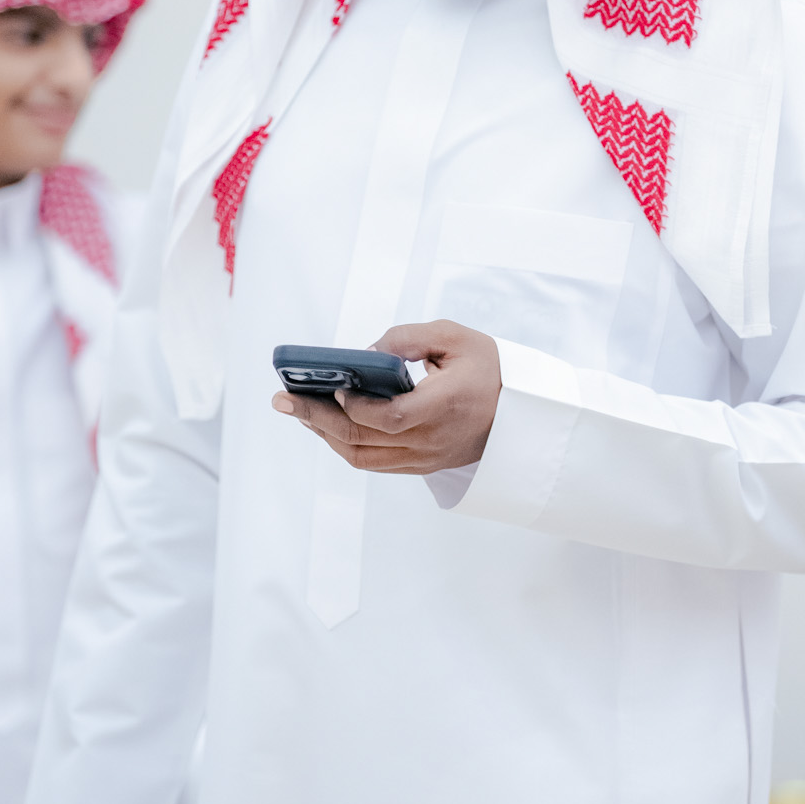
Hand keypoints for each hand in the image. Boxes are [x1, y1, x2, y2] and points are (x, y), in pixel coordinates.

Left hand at [272, 320, 500, 474]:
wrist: (521, 414)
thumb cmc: (489, 370)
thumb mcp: (456, 337)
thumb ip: (409, 339)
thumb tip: (365, 354)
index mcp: (445, 406)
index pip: (391, 418)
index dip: (357, 407)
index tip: (336, 386)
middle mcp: (432, 440)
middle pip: (363, 440)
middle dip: (316, 419)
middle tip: (283, 399)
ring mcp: (425, 459)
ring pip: (362, 457)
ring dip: (324, 435)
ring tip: (298, 411)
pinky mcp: (421, 466)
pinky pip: (374, 463)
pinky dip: (344, 445)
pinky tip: (325, 425)